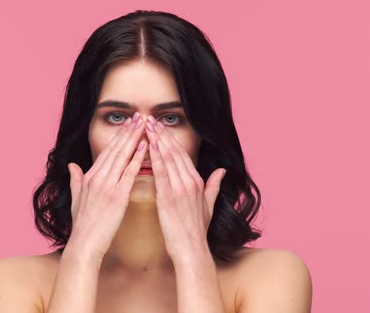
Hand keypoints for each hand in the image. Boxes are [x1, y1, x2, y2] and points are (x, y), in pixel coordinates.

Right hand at [67, 112, 147, 260]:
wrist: (84, 245)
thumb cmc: (82, 225)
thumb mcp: (76, 199)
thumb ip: (75, 180)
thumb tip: (71, 165)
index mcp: (89, 177)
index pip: (106, 151)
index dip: (118, 136)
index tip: (128, 123)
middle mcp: (97, 178)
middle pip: (115, 149)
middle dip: (128, 131)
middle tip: (140, 116)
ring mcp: (107, 186)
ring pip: (122, 156)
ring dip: (134, 138)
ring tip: (145, 124)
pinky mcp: (117, 197)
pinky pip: (129, 173)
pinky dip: (137, 159)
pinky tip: (145, 147)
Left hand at [144, 116, 225, 259]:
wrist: (191, 249)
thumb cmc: (196, 231)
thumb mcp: (209, 205)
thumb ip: (214, 186)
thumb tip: (222, 171)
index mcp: (198, 182)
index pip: (183, 154)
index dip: (171, 139)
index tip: (161, 127)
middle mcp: (190, 182)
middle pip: (174, 151)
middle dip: (162, 134)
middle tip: (151, 119)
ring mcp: (180, 189)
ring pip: (167, 158)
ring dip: (156, 140)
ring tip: (147, 126)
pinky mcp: (168, 197)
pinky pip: (160, 173)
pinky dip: (154, 157)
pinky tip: (147, 145)